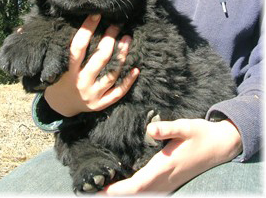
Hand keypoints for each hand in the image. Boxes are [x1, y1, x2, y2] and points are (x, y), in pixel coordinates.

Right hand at [44, 14, 138, 116]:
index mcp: (66, 72)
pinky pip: (118, 93)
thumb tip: (18, 30)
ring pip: (111, 74)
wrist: (60, 108)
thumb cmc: (57, 81)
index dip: (87, 29)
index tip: (96, 14)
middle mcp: (80, 83)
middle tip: (116, 26)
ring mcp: (93, 95)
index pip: (77, 47)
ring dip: (122, 56)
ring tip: (128, 39)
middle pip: (98, 59)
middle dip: (109, 40)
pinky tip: (136, 68)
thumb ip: (45, 48)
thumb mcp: (49, 67)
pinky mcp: (101, 104)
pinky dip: (128, 82)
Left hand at [103, 118, 242, 194]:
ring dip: (128, 193)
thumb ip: (168, 128)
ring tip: (108, 189)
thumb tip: (150, 130)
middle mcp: (167, 177)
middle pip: (139, 193)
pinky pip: (153, 190)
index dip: (120, 190)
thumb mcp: (186, 126)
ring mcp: (171, 181)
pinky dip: (139, 191)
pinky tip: (130, 185)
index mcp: (166, 166)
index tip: (103, 191)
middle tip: (96, 190)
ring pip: (146, 193)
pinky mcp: (173, 179)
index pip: (139, 184)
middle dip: (118, 194)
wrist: (221, 145)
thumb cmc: (201, 134)